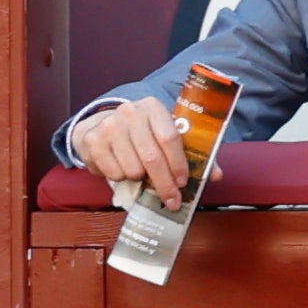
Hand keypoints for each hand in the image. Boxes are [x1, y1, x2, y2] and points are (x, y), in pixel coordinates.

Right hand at [72, 98, 194, 210]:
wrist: (101, 124)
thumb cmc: (142, 132)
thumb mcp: (165, 133)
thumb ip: (191, 152)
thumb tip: (215, 175)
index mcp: (154, 107)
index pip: (170, 138)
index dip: (178, 163)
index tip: (183, 182)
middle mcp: (130, 112)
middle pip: (152, 157)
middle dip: (164, 184)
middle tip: (172, 200)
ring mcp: (109, 125)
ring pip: (132, 169)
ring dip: (141, 179)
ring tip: (141, 172)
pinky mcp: (92, 141)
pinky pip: (113, 173)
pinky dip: (121, 178)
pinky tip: (121, 167)